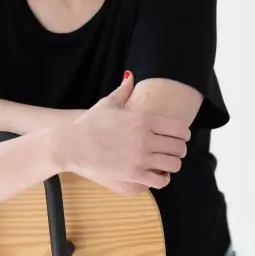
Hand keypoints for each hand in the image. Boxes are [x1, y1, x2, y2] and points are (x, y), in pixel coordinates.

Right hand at [60, 73, 189, 190]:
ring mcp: (140, 158)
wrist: (71, 144)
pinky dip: (163, 178)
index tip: (180, 137)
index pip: (179, 129)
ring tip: (165, 163)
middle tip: (173, 151)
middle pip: (179, 148)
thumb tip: (130, 76)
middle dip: (178, 150)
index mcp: (144, 120)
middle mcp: (145, 139)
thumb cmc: (89, 124)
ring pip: (173, 165)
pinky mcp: (133, 175)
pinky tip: (157, 174)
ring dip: (172, 164)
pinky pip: (160, 180)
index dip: (183, 134)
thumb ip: (124, 90)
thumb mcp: (107, 103)